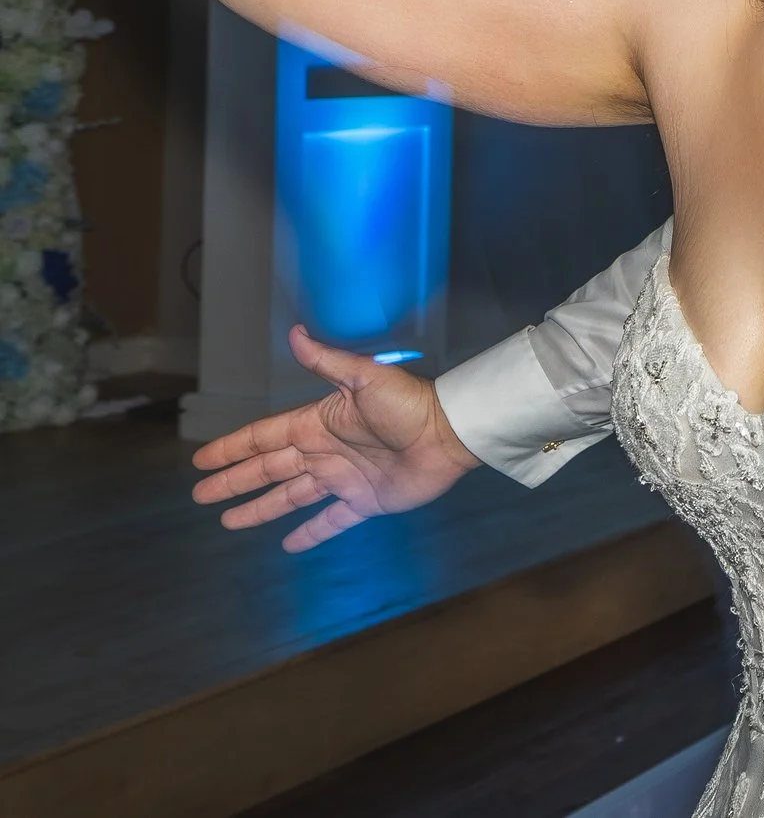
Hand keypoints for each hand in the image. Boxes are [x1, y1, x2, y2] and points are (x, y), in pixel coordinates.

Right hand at [190, 324, 480, 551]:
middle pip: (269, 469)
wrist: (450, 434)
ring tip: (229, 522)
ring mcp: (343, 479)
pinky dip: (309, 533)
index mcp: (318, 423)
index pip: (264, 437)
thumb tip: (294, 332)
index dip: (232, 448)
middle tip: (202, 495)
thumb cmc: (409, 403)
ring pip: (291, 497)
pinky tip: (287, 544)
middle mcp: (325, 452)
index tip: (201, 459)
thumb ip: (327, 361)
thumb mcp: (365, 377)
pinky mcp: (365, 502)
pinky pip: (330, 522)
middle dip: (235, 482)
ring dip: (260, 509)